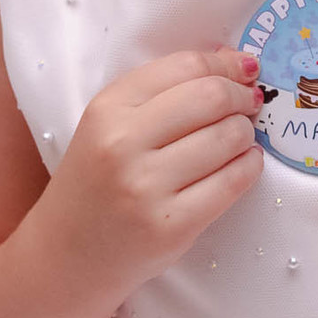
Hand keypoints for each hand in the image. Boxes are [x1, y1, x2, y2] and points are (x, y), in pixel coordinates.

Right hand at [42, 46, 263, 300]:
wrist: (67, 254)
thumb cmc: (96, 181)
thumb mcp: (109, 124)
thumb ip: (162, 92)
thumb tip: (234, 63)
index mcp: (107, 108)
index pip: (184, 66)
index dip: (225, 63)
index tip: (244, 69)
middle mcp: (123, 144)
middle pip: (212, 97)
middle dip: (242, 96)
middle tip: (249, 104)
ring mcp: (147, 188)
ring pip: (229, 137)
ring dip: (247, 132)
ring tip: (241, 137)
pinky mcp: (172, 226)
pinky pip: (233, 183)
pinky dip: (250, 166)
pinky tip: (244, 163)